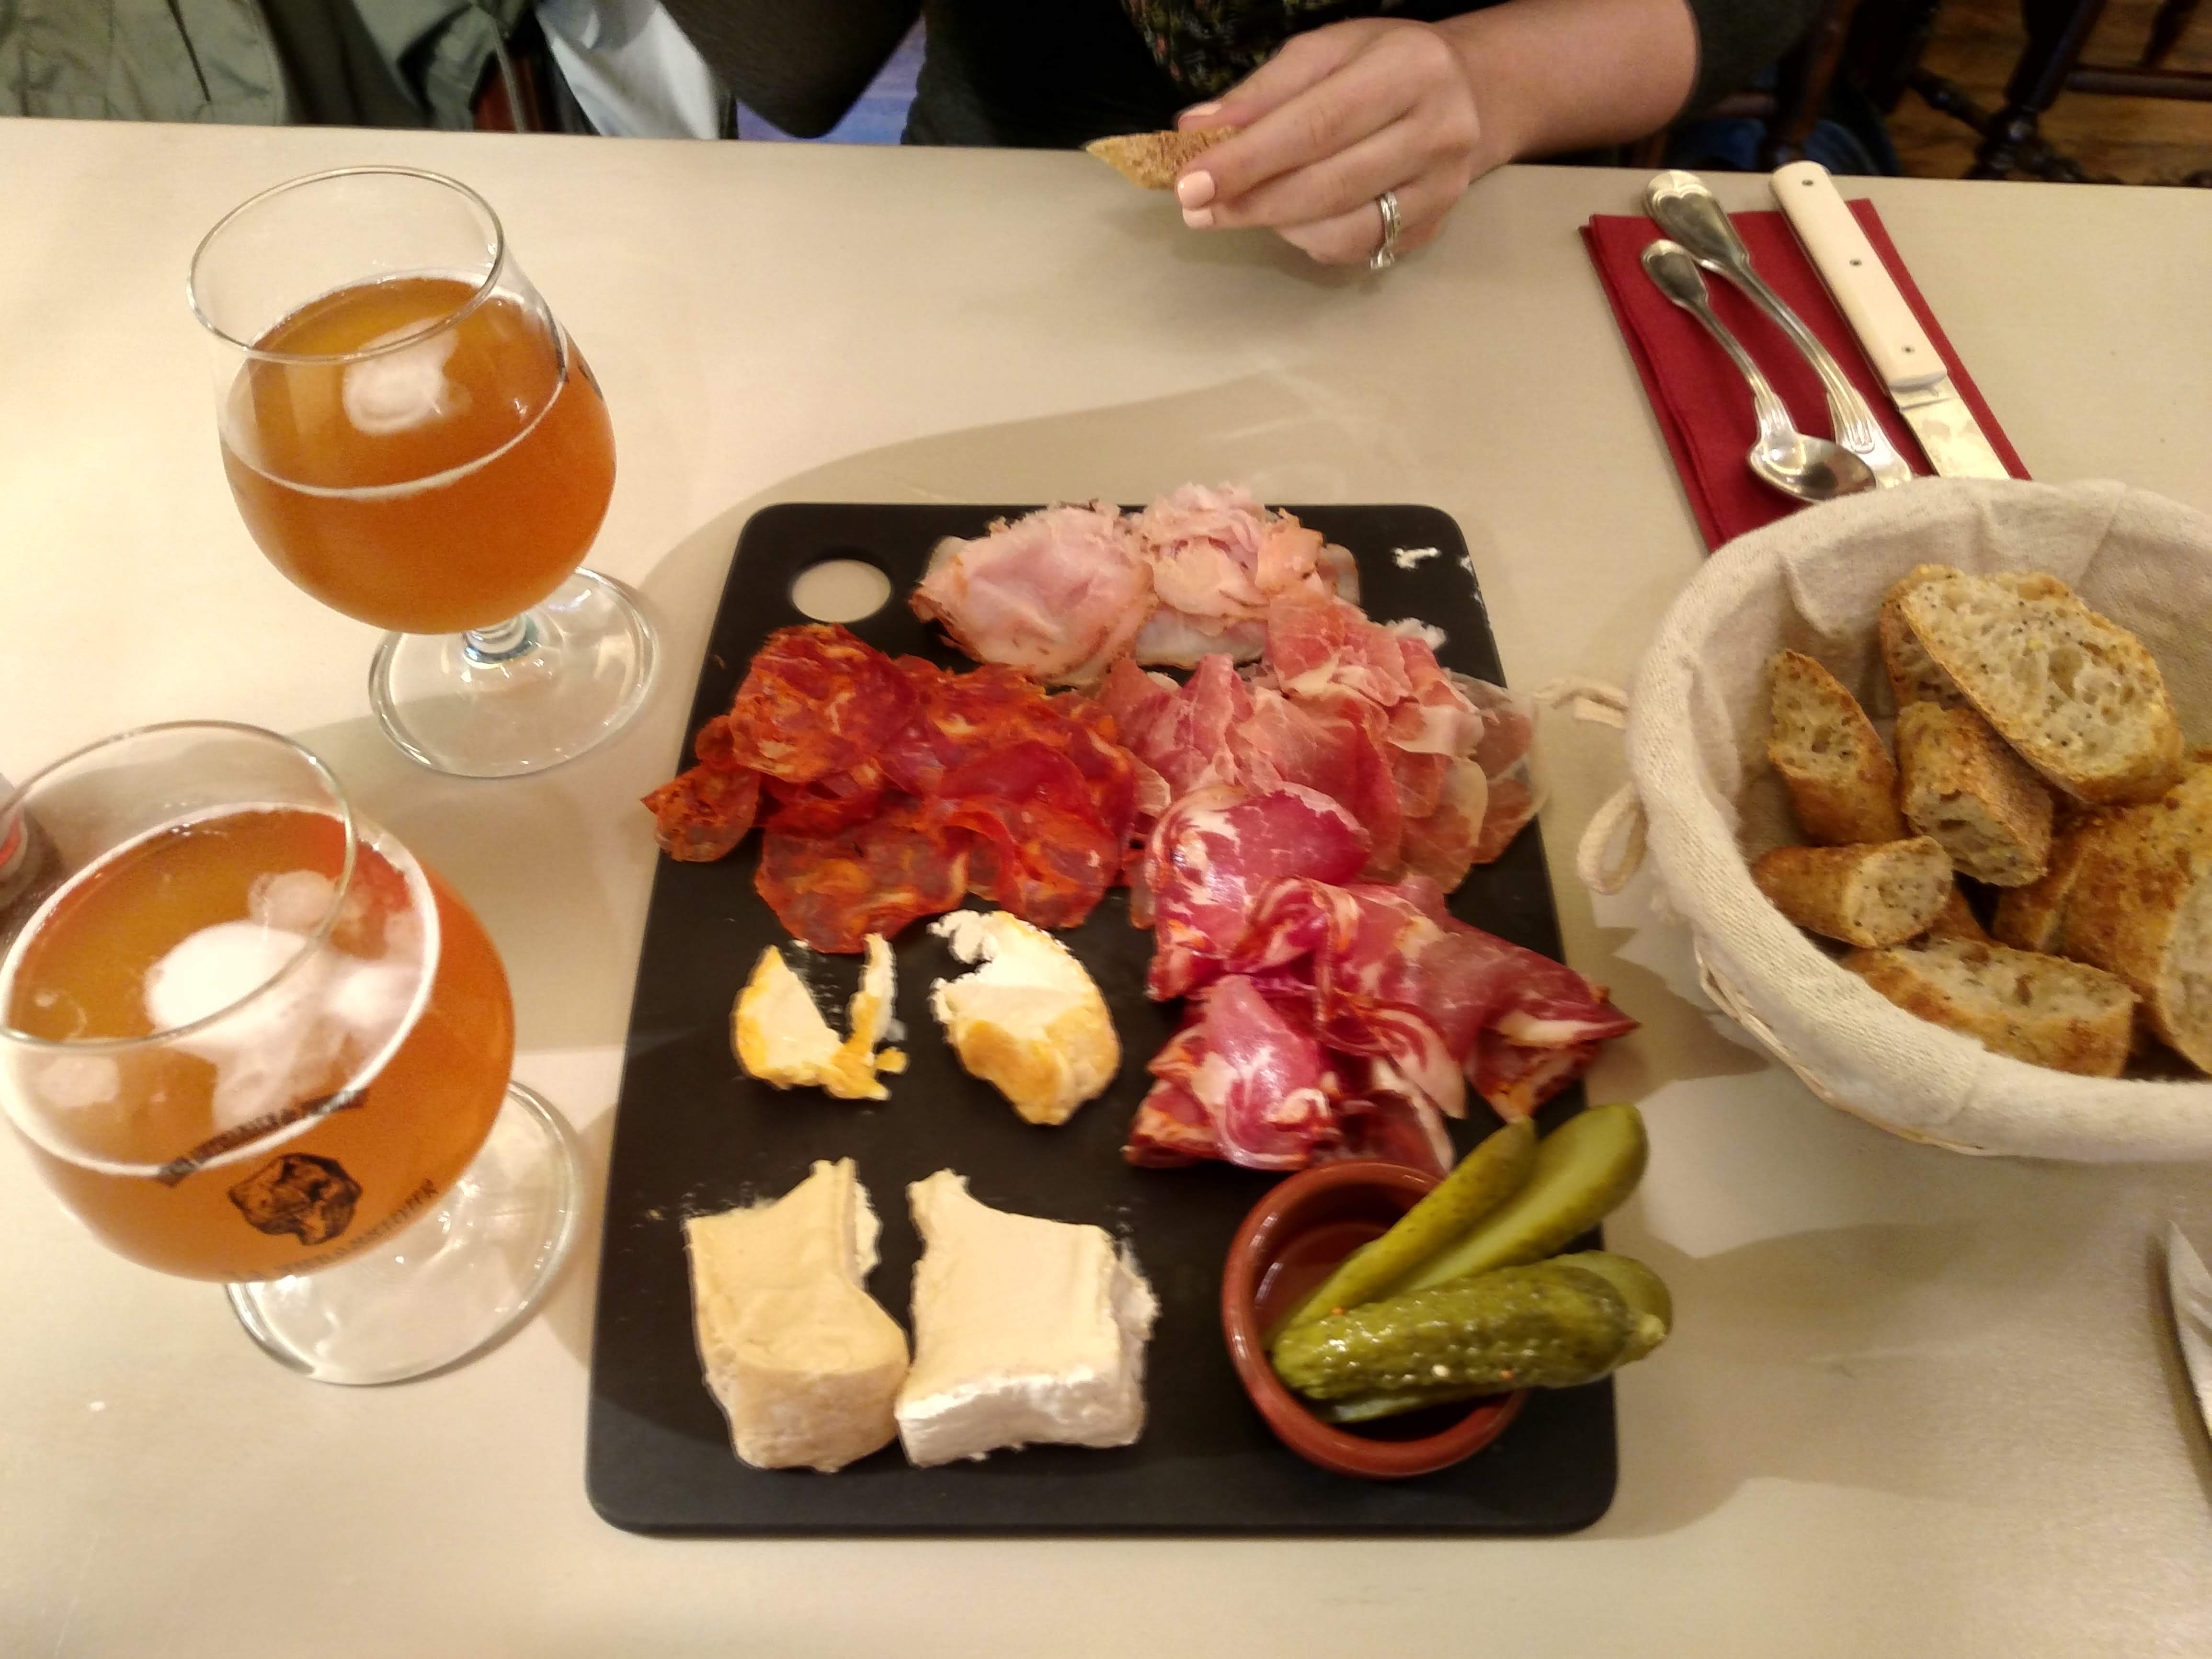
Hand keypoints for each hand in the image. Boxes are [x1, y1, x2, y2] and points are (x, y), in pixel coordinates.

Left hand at [1172, 19, 1490, 266]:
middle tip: (1197, 209)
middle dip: (1252, 202)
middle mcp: (1438, 131)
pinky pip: (1357, 249)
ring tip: (1239, 209)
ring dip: (1278, 225)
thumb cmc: (1379, 66)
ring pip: (1343, 229)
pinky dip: (1310, 239)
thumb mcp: (1325, 53)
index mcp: (1410, 69)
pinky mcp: (1433, 228)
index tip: (1191, 182)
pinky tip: (1291, 218)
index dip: (1249, 159)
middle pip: (1329, 184)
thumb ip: (1263, 91)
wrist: (1464, 93)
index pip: (1316, 124)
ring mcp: (1442, 188)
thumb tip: (1197, 128)